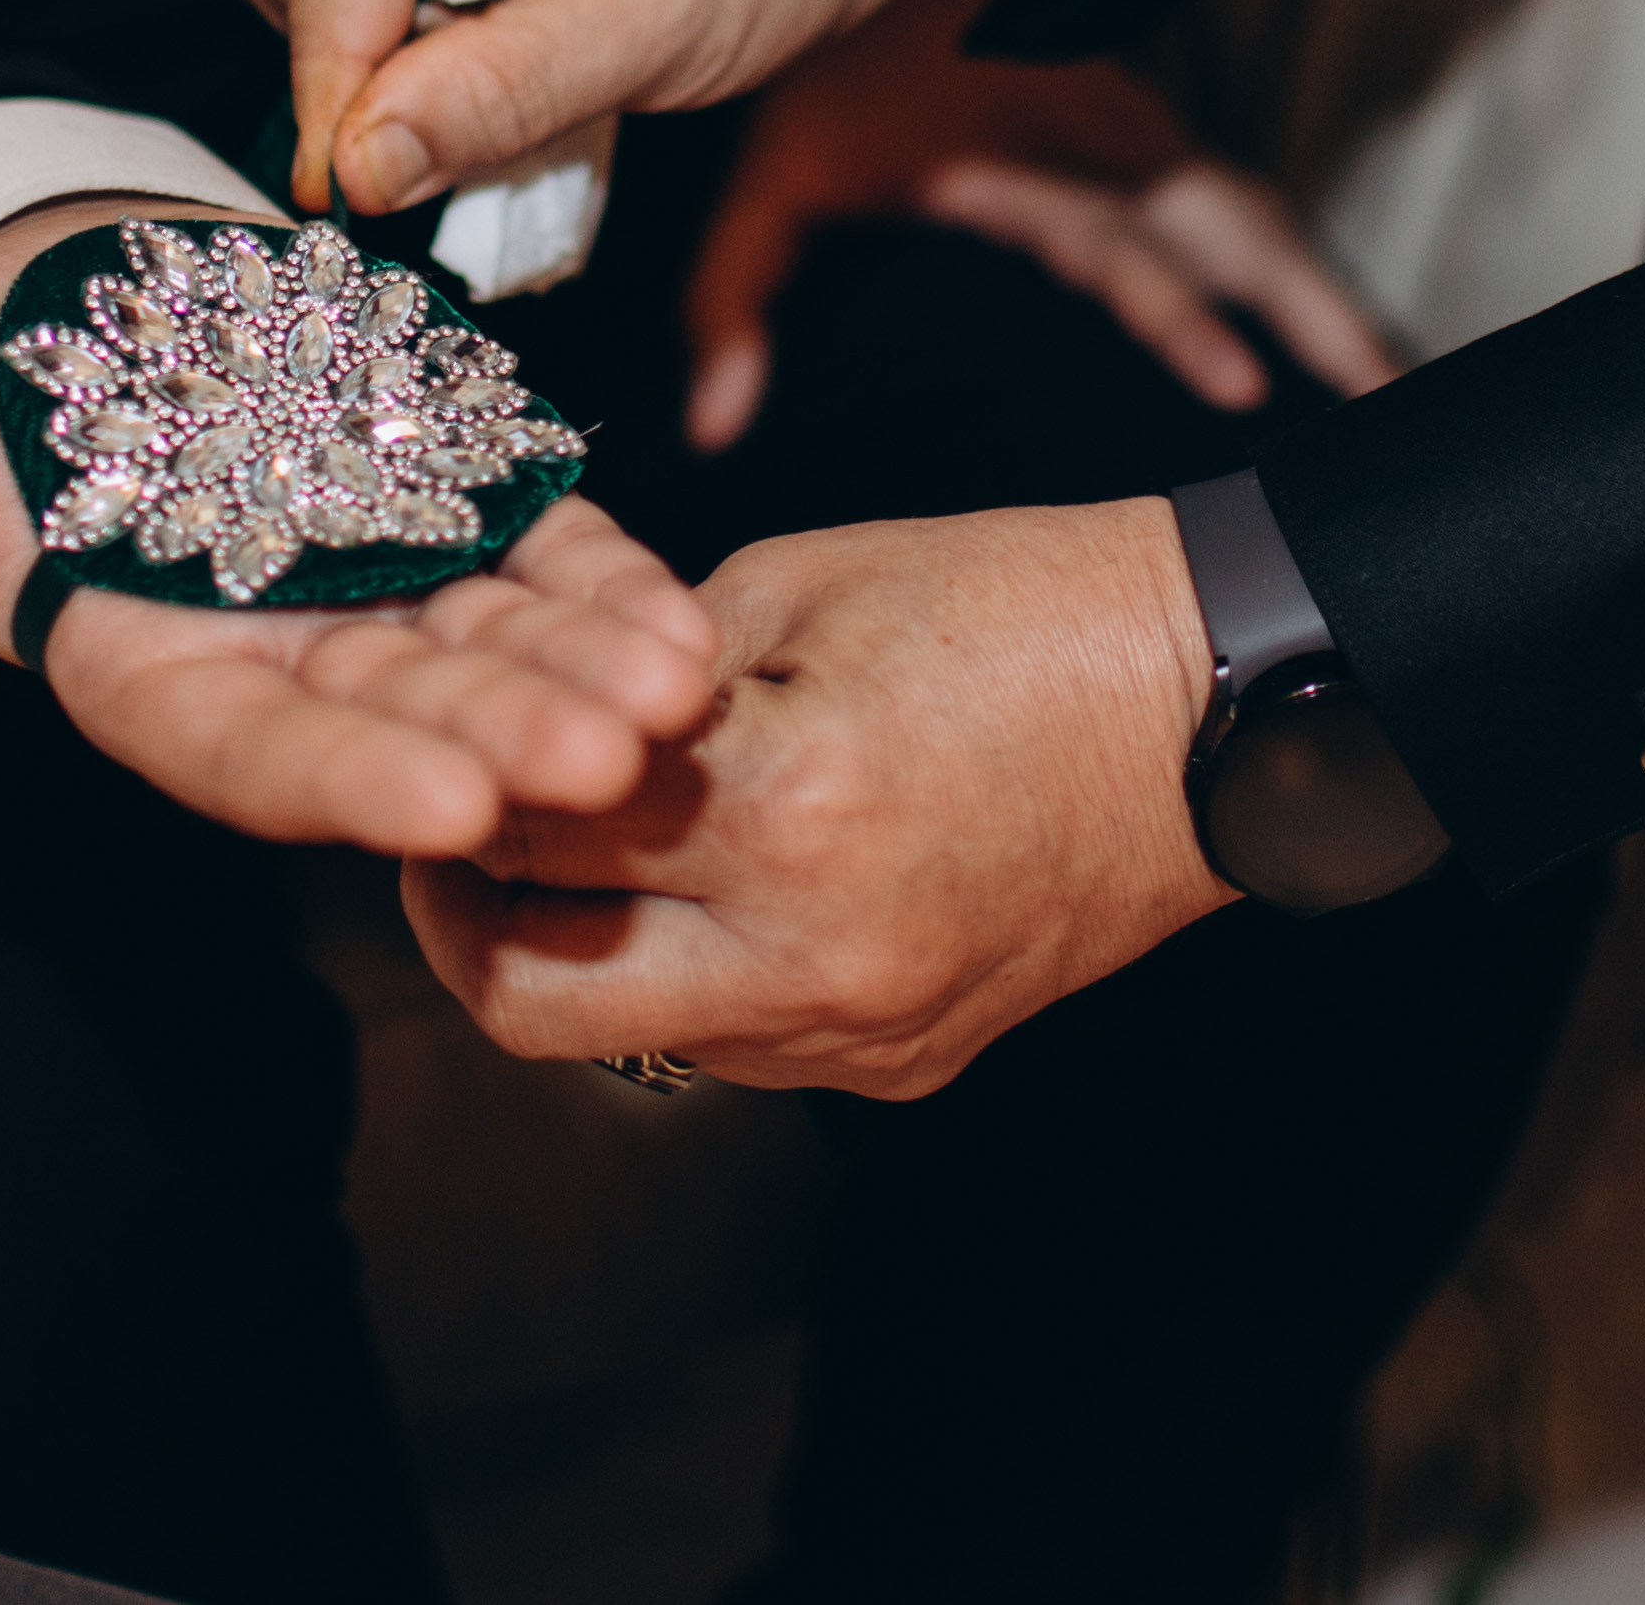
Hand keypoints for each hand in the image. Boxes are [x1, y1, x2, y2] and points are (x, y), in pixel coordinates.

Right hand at [0, 196, 720, 856]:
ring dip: (590, 676)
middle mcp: (276, 652)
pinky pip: (540, 554)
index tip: (452, 810)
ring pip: (494, 647)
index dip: (348, 782)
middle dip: (512, 742)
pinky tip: (687, 622)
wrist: (64, 285)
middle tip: (620, 765)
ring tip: (686, 694)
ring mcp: (371, 583)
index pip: (254, 753)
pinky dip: (609, 587)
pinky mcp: (443, 502)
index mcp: (147, 672)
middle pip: (405, 718)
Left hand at [402, 499, 1239, 1098]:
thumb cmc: (1021, 605)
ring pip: (630, 1037)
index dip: (445, 779)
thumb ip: (642, 663)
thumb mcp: (801, 582)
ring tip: (582, 851)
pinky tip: (715, 883)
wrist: (1220, 702)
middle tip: (451, 841)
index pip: (522, 830)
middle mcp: (812, 951)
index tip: (424, 739)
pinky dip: (695, 971)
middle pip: (530, 999)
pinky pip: (742, 1043)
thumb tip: (521, 705)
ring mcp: (863, 1027)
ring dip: (580, 951)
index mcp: (784, 804)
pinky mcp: (906, 1061)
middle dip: (458, 920)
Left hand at [683, 0, 1394, 448]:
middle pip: (1232, 233)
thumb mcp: (771, 172)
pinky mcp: (1146, 126)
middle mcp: (1101, 147)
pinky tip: (1330, 317)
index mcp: (1024, 165)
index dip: (1182, 319)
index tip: (1241, 383)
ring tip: (1390, 379)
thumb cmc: (827, 60)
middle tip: (1383, 393)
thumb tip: (709, 421)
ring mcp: (1136, 132)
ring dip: (1321, 293)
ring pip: (1252, 215)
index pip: (1122, 254)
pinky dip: (1292, 255)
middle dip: (1314, 314)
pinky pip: (1237, 195)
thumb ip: (736, 296)